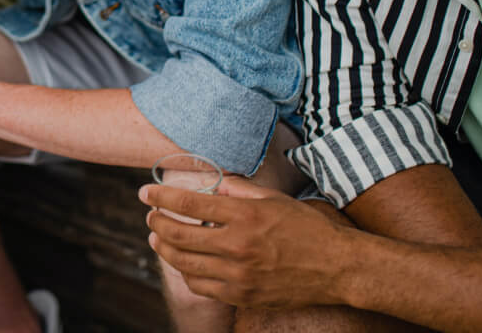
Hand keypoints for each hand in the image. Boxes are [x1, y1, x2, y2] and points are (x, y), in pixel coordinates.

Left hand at [139, 176, 352, 307]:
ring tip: (158, 237)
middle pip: (180, 235)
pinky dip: (187, 273)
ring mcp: (238, 275)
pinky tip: (184, 263)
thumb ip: (239, 191)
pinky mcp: (242, 295)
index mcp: (245, 215)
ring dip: (166, 249)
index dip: (162, 197)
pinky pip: (203, 286)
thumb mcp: (274, 199)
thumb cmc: (307, 227)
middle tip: (150, 215)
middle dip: (157, 223)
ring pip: (186, 264)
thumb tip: (213, 186)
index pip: (190, 204)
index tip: (146, 192)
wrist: (335, 266)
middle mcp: (238, 245)